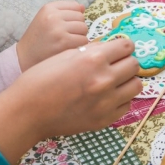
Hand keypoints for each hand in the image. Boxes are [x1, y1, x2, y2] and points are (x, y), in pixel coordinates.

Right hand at [0, 38, 140, 161]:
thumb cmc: (41, 79)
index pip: (126, 46)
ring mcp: (106, 102)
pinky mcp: (104, 120)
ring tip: (114, 80)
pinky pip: (126, 105)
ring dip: (127, 80)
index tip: (118, 48)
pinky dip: (121, 99)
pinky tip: (107, 96)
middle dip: (126, 61)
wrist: (28, 111)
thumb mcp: (65, 54)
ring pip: (136, 86)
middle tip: (116, 63)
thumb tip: (108, 48)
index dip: (122, 45)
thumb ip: (91, 51)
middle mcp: (104, 80)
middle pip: (134, 65)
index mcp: (93, 59)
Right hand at [16, 1, 88, 70]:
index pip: (74, 5)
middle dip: (78, 26)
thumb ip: (63, 11)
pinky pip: (83, 40)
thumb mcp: (45, 18)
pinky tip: (70, 47)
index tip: (68, 23)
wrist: (26, 56)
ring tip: (69, 41)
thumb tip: (82, 7)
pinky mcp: (64, 42)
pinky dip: (80, 45)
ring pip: (84, 28)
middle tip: (68, 34)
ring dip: (80, 36)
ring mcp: (59, 29)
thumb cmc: (38, 36)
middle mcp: (53, 16)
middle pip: (80, 17)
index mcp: (48, 8)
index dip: (75, 15)